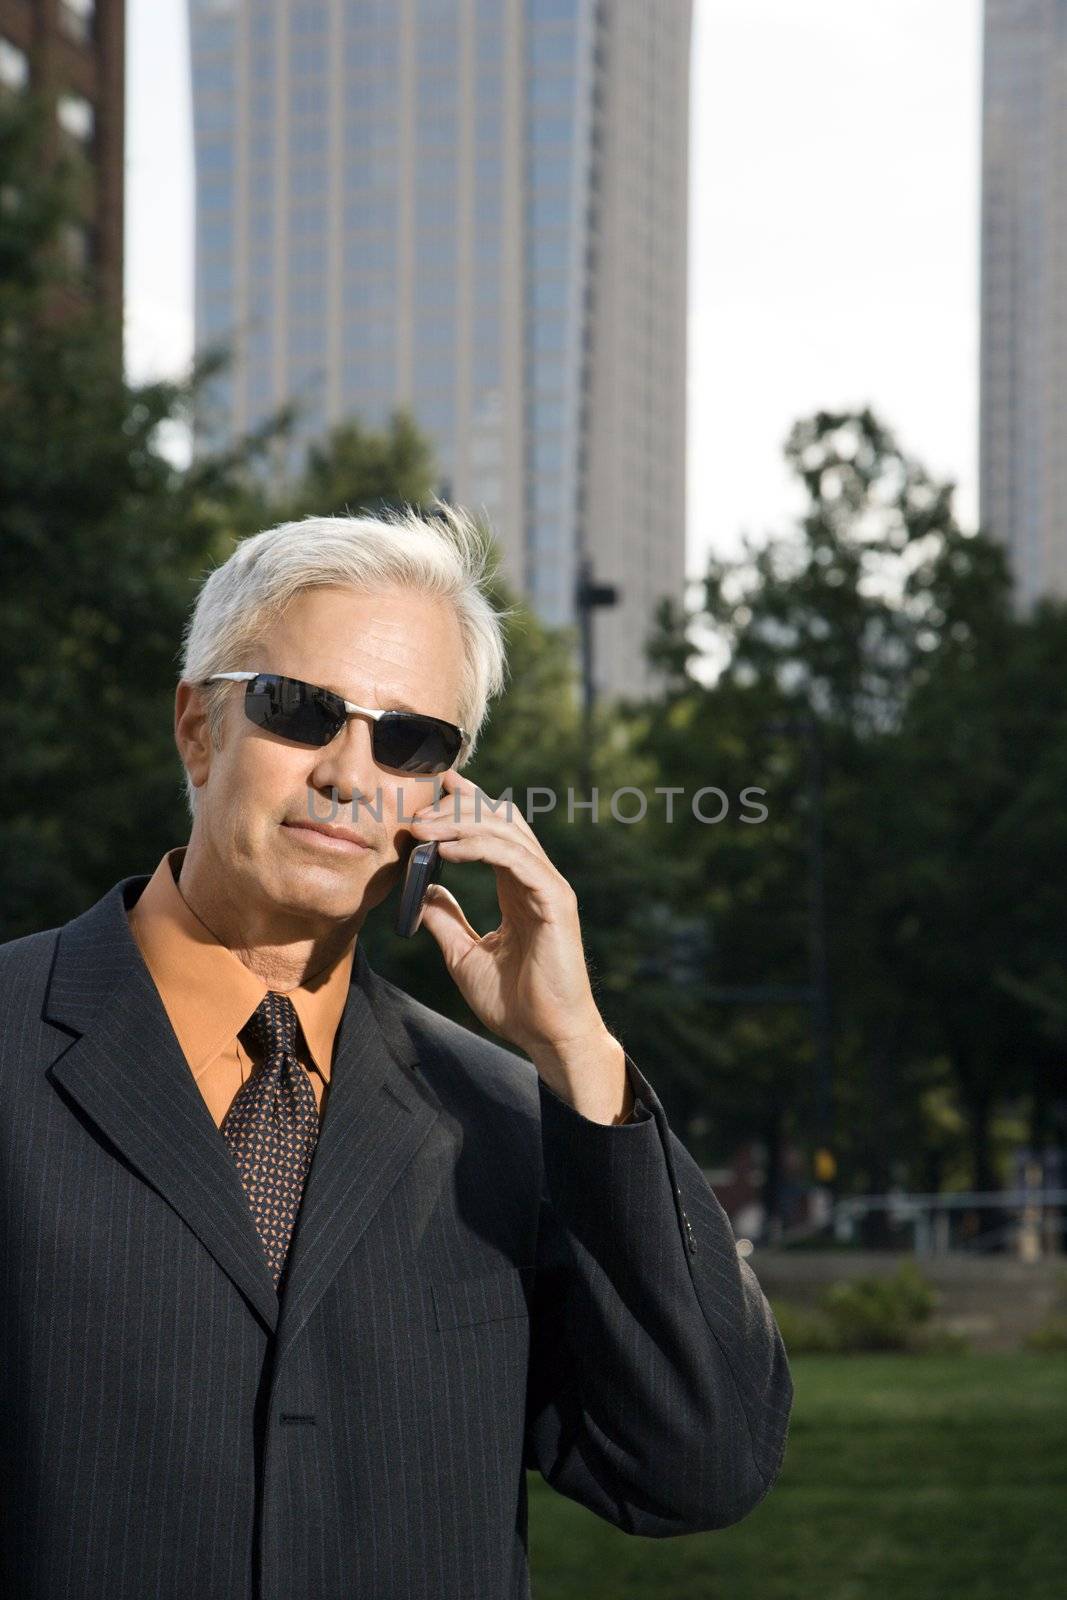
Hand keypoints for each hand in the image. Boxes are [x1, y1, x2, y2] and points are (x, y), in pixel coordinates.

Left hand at [408, 770, 632, 1123]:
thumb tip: (424, 891)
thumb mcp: (464, 955)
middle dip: (458, 808)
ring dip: (460, 824)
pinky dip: (480, 847)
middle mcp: (536, 880)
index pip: (493, 831)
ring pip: (506, 833)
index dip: (465, 806)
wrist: (547, 1036)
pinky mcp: (555, 901)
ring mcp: (548, 888)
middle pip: (500, 820)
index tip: (429, 794)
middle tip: (418, 809)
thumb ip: (446, 919)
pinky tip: (447, 849)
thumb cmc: (515, 1002)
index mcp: (518, 889)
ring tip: (422, 827)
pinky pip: (516, 860)